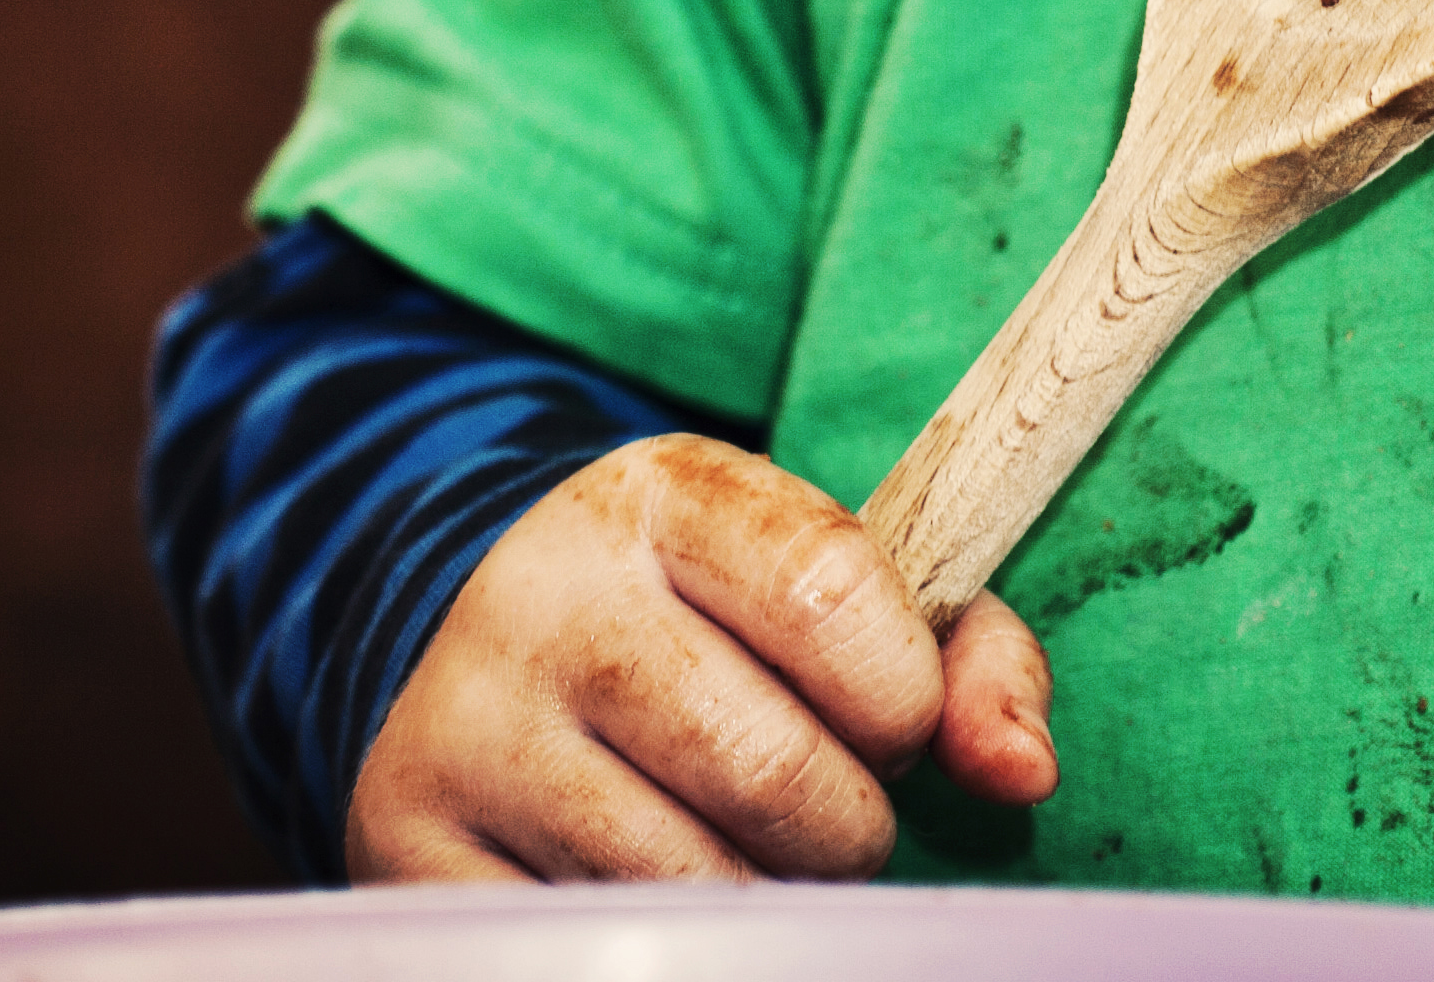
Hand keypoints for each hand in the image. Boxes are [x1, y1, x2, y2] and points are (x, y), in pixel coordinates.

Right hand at [344, 433, 1058, 881]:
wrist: (480, 637)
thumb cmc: (712, 621)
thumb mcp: (830, 585)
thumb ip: (968, 658)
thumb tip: (1023, 772)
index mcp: (665, 496)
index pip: (833, 592)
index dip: (907, 693)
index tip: (898, 718)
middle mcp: (546, 598)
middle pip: (771, 769)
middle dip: (849, 825)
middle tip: (835, 814)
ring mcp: (468, 727)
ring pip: (689, 882)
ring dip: (766, 896)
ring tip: (751, 848)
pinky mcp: (410, 845)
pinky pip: (597, 944)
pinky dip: (669, 940)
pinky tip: (658, 880)